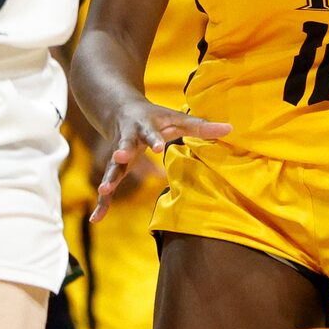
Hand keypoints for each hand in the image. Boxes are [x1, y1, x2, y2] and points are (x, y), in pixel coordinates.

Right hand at [89, 99, 227, 221]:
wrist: (119, 109)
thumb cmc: (154, 116)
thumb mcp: (177, 118)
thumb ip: (201, 125)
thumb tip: (231, 128)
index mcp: (143, 127)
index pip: (150, 133)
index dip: (154, 139)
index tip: (157, 147)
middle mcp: (126, 140)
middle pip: (123, 147)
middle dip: (120, 153)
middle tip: (118, 158)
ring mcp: (117, 155)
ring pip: (112, 168)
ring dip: (108, 179)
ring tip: (103, 191)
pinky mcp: (113, 168)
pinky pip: (107, 188)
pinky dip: (102, 203)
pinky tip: (97, 219)